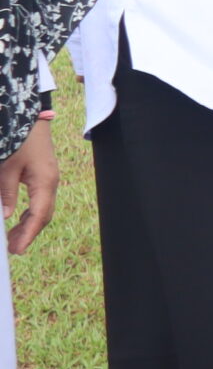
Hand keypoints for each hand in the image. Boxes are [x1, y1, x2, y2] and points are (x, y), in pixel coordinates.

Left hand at [1, 121, 60, 254]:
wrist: (30, 119)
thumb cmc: (20, 140)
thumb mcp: (7, 167)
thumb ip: (6, 192)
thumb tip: (6, 215)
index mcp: (45, 181)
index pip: (38, 215)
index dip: (28, 234)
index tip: (17, 249)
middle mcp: (51, 183)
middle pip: (44, 215)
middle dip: (29, 232)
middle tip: (13, 249)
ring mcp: (50, 179)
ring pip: (43, 209)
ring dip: (29, 224)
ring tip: (14, 237)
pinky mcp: (44, 176)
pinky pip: (41, 200)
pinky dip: (30, 213)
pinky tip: (19, 219)